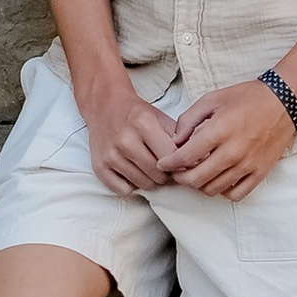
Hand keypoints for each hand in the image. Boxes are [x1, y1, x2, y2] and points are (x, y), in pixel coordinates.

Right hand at [77, 67, 186, 196]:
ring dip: (149, 180)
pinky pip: (123, 190)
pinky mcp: (99, 167)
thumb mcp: (160, 117)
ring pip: (142, 184)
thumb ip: (179, 137)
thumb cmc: (136, 113)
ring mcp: (111, 154)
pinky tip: (132, 172)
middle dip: (165, 174)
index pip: (171, 157)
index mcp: (144, 123)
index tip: (180, 163)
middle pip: (157, 174)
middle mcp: (125, 140)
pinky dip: (130, 185)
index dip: (179, 163)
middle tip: (163, 166)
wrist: (104, 106)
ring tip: (148, 167)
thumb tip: (198, 160)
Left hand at [167, 79, 295, 201]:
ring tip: (198, 174)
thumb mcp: (213, 99)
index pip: (186, 157)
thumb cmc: (248, 97)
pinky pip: (236, 195)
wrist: (285, 101)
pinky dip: (223, 191)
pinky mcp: (261, 172)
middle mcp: (233, 151)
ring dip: (200, 185)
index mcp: (220, 130)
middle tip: (177, 172)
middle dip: (181, 178)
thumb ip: (189, 119)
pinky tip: (220, 179)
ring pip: (213, 189)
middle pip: (196, 179)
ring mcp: (248, 164)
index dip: (169, 163)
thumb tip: (175, 141)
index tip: (164, 163)